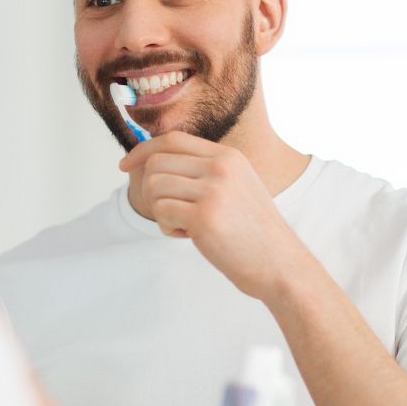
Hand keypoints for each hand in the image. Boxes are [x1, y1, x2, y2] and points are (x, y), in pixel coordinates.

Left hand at [119, 132, 308, 302]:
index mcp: (228, 156)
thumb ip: (204, 170)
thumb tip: (153, 161)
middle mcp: (221, 167)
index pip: (172, 140)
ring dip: (161, 211)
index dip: (142, 151)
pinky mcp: (204, 217)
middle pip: (157, 163)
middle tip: (174, 213)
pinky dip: (168, 228)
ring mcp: (213, 190)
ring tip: (186, 225)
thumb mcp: (236, 186)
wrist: (281, 265)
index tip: (125, 166)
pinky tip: (191, 237)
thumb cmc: (252, 232)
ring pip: (154, 187)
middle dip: (153, 191)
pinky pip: (161, 213)